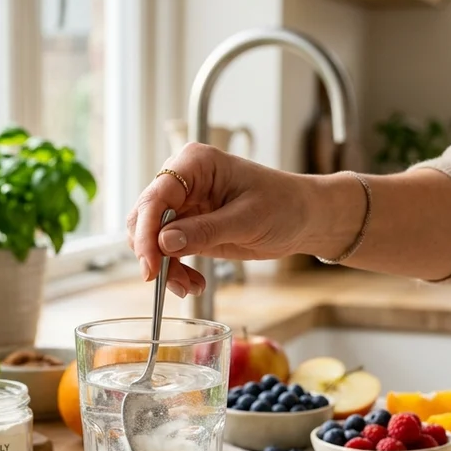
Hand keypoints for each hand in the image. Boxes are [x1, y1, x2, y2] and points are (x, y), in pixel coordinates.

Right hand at [128, 143, 329, 296]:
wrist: (305, 217)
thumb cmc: (284, 206)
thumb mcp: (247, 220)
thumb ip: (204, 231)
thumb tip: (163, 242)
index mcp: (195, 163)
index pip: (155, 197)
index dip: (146, 233)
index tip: (151, 266)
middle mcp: (182, 180)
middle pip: (145, 217)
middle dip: (152, 254)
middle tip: (167, 282)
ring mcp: (183, 203)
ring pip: (151, 238)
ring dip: (163, 267)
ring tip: (188, 287)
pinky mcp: (188, 226)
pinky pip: (166, 250)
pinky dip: (174, 270)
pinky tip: (193, 284)